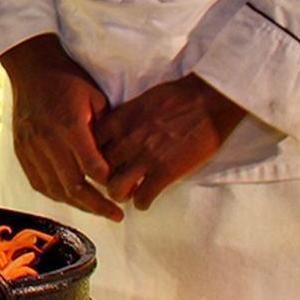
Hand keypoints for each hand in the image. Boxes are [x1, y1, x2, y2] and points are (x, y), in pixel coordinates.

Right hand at [0, 35, 121, 221]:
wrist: (32, 70)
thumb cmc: (69, 81)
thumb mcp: (96, 98)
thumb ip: (107, 130)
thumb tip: (122, 159)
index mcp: (70, 125)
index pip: (93, 167)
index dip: (109, 184)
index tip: (123, 191)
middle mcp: (48, 140)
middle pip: (74, 186)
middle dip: (98, 205)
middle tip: (116, 215)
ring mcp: (31, 148)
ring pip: (55, 189)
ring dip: (78, 205)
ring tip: (97, 211)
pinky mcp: (21, 151)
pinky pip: (38, 183)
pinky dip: (56, 196)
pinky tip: (71, 200)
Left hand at [95, 74, 246, 210]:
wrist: (209, 101)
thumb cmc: (179, 96)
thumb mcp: (142, 100)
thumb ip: (125, 118)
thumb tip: (116, 130)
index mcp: (120, 120)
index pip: (89, 145)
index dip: (93, 157)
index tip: (101, 162)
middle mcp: (127, 140)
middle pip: (99, 170)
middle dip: (105, 179)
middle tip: (115, 181)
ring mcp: (145, 157)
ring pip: (116, 189)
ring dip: (121, 194)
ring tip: (130, 193)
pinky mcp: (165, 172)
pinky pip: (142, 197)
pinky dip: (142, 202)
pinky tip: (147, 199)